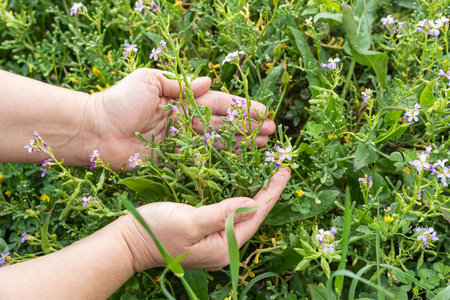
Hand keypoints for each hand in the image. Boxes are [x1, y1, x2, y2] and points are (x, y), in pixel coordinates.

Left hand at [87, 68, 275, 169]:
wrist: (94, 131)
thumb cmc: (119, 101)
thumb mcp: (148, 81)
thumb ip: (179, 84)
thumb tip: (209, 81)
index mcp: (182, 100)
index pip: (219, 103)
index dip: (242, 108)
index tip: (263, 112)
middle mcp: (186, 121)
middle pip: (224, 124)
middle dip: (247, 127)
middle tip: (271, 132)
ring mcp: (182, 142)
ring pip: (219, 142)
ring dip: (241, 143)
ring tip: (263, 145)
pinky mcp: (175, 160)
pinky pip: (203, 159)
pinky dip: (222, 159)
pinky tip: (240, 159)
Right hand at [117, 167, 290, 271]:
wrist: (128, 242)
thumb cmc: (156, 231)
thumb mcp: (190, 221)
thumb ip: (222, 213)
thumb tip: (252, 203)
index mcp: (224, 247)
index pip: (255, 216)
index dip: (271, 192)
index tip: (284, 170)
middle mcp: (223, 246)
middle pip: (253, 216)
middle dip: (268, 192)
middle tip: (280, 168)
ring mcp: (214, 240)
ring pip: (242, 214)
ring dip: (256, 193)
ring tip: (268, 174)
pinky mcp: (205, 232)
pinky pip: (230, 213)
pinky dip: (240, 197)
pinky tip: (244, 185)